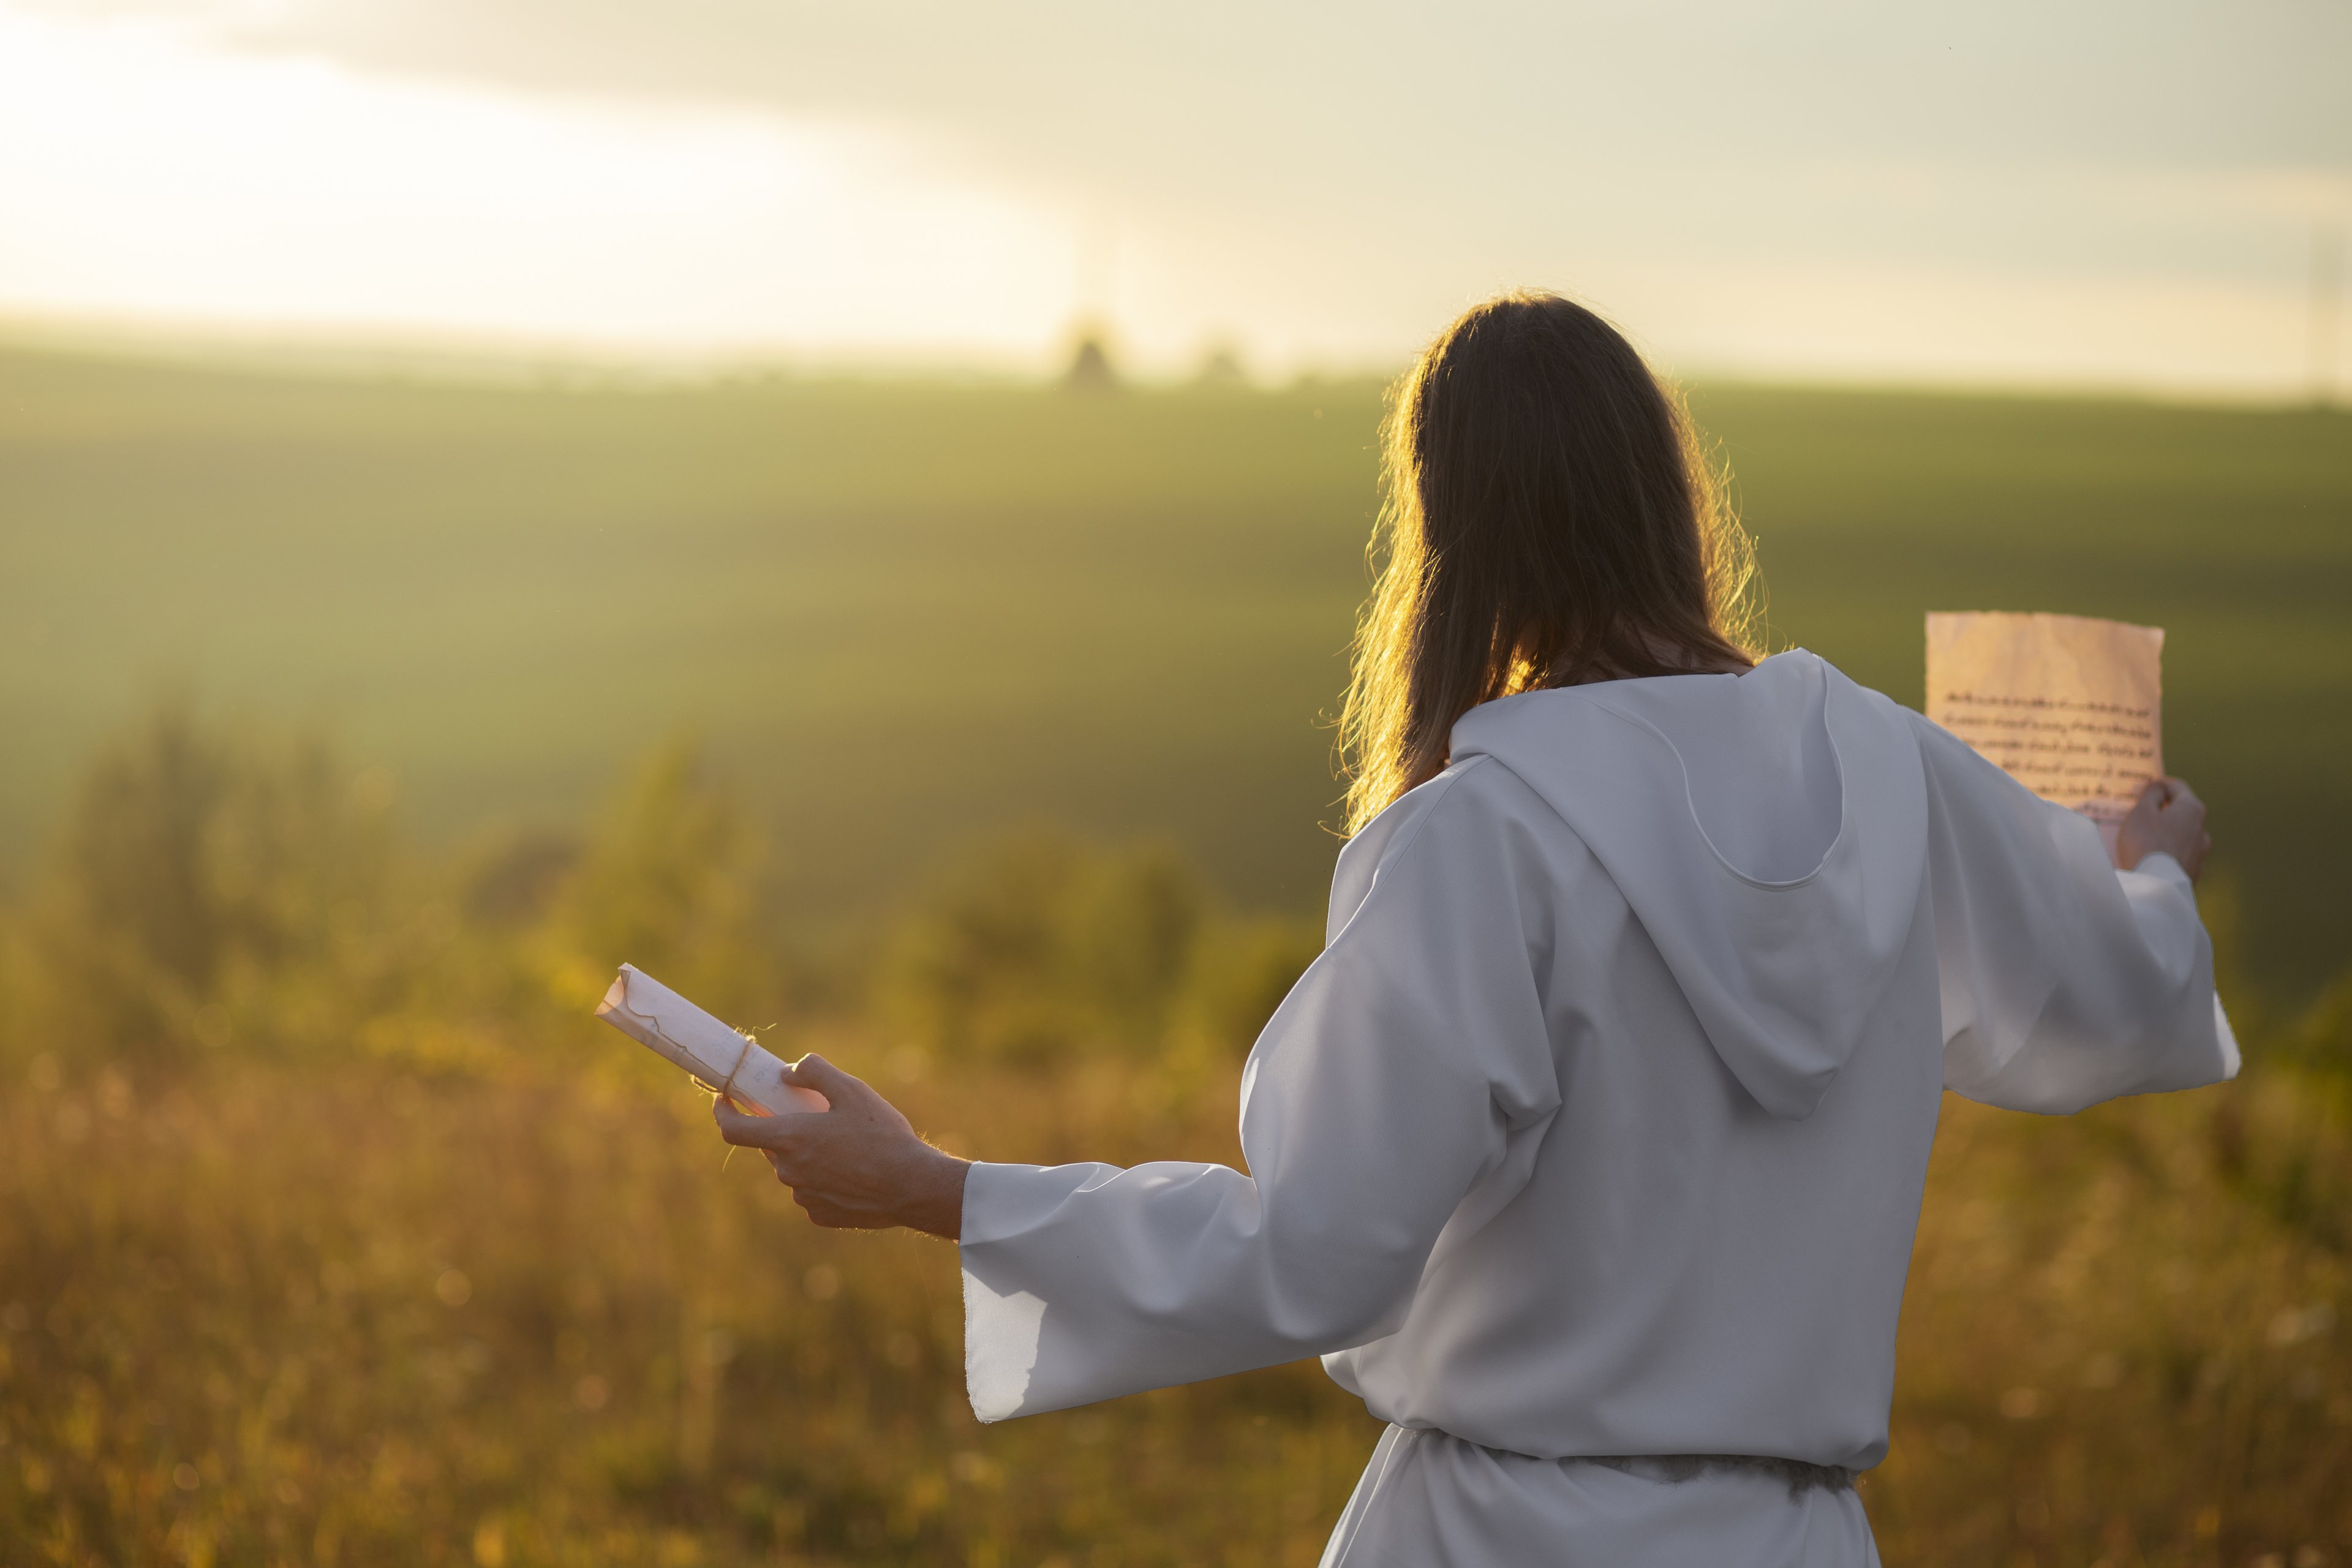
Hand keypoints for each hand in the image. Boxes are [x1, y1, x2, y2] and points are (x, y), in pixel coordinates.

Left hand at [712, 1055, 968, 1237]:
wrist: (912, 1186)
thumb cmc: (882, 1136)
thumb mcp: (852, 1090)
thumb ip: (815, 1071)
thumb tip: (787, 1072)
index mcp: (789, 1139)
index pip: (732, 1130)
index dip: (722, 1112)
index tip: (726, 1099)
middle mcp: (788, 1172)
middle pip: (772, 1145)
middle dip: (786, 1129)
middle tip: (817, 1116)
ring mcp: (803, 1197)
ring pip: (793, 1169)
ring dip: (808, 1154)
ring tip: (848, 1145)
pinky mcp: (820, 1215)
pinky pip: (812, 1191)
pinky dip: (824, 1179)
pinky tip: (854, 1171)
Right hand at [2115, 776, 2209, 881]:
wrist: (2156, 886)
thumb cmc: (2146, 843)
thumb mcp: (2141, 812)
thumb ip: (2151, 794)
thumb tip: (2158, 787)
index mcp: (2191, 809)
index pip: (2177, 787)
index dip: (2158, 784)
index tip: (2141, 788)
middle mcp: (2201, 828)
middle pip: (2180, 812)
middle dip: (2161, 810)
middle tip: (2139, 814)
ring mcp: (2200, 852)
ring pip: (2181, 835)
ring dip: (2166, 833)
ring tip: (2143, 840)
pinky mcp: (2194, 871)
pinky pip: (2179, 855)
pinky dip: (2168, 852)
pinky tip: (2153, 858)